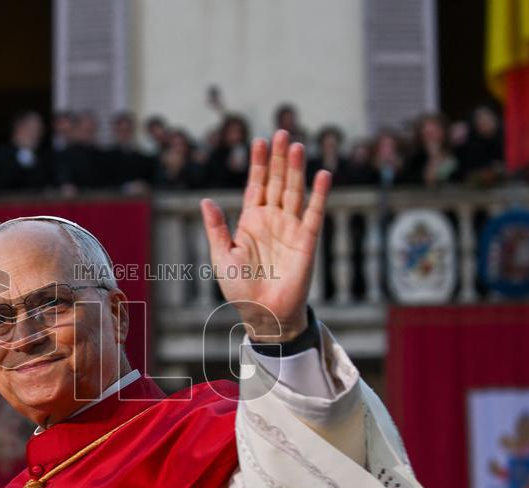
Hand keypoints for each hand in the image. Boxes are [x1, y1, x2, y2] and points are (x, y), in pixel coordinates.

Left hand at [200, 130, 330, 341]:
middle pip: (276, 181)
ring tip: (297, 146)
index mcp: (250, 221)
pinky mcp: (306, 240)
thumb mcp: (222, 256)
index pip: (255, 185)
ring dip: (296, 169)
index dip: (258, 163)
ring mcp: (290, 228)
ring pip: (294, 191)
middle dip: (278, 158)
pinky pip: (313, 213)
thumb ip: (217, 228)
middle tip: (281, 132)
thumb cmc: (240, 289)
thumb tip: (206, 200)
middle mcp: (272, 220)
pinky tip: (322, 174)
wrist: (263, 314)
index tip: (259, 140)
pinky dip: (319, 194)